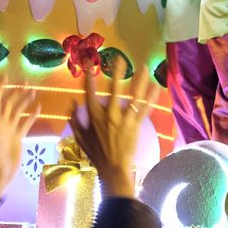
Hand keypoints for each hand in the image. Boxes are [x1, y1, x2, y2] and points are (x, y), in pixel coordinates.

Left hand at [0, 86, 40, 207]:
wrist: (0, 174)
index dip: (0, 87)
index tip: (5, 75)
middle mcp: (1, 122)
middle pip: (9, 102)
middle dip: (16, 91)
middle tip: (26, 81)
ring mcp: (10, 129)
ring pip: (18, 110)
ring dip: (24, 100)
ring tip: (33, 90)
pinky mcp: (18, 136)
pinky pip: (25, 123)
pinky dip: (32, 115)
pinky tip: (38, 108)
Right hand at [69, 56, 156, 199]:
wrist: (113, 168)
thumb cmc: (96, 153)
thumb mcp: (80, 137)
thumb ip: (75, 119)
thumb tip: (71, 103)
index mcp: (94, 116)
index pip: (90, 92)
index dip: (89, 77)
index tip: (89, 64)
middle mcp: (109, 114)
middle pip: (115, 89)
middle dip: (117, 73)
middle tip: (119, 59)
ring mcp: (124, 119)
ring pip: (133, 96)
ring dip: (140, 81)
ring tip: (144, 68)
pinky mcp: (136, 125)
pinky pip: (145, 109)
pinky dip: (151, 97)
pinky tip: (156, 86)